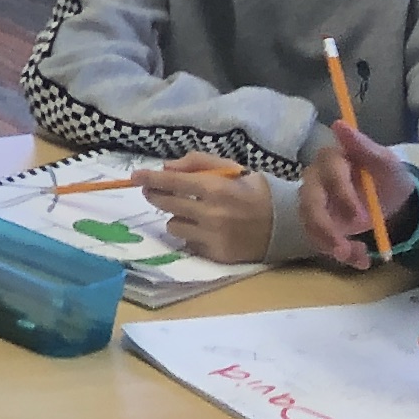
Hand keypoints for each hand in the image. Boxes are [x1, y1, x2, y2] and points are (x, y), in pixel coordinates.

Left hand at [135, 153, 272, 262]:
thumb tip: (165, 168)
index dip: (150, 178)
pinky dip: (191, 234)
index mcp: (215, 188)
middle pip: (166, 204)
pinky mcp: (216, 254)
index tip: (135, 177)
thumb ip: (197, 163)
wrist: (284, 224)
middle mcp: (211, 214)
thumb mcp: (231, 168)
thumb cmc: (253, 191)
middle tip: (152, 191)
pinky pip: (188, 242)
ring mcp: (213, 237)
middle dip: (155, 195)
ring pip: (173, 225)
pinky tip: (204, 228)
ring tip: (191, 212)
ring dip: (177, 216)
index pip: (171, 182)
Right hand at [299, 121, 416, 266]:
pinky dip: (340, 253)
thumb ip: (365, 147)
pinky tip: (360, 261)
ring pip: (311, 223)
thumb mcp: (386, 163)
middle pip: (310, 202)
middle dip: (327, 227)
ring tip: (356, 258)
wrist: (394, 203)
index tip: (361, 217)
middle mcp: (316, 180)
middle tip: (346, 248)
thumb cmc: (389, 178)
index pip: (329, 174)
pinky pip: (320, 239)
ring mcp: (315, 203)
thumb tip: (339, 124)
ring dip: (331, 244)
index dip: (342, 195)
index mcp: (332, 160)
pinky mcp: (318, 223)